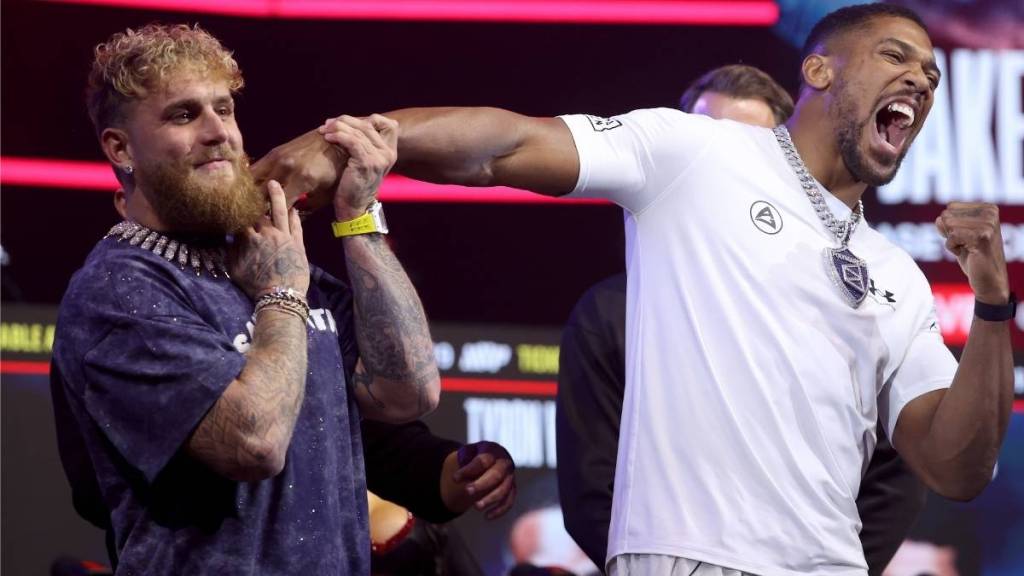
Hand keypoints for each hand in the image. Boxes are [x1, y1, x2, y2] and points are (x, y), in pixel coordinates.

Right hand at [227, 180, 309, 299]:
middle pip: (260, 213)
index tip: (236, 201)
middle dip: (256, 201)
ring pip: (280, 211)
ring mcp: (284, 237)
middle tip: (254, 189)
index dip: (239, 210)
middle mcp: (267, 233)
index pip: (242, 219)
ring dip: (276, 196)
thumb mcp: (235, 269)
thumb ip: (231, 251)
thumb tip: (228, 236)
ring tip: (274, 183)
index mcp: (249, 239)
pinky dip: (294, 215)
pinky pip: (296, 225)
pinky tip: (293, 207)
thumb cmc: (256, 286)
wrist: (281, 296)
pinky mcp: (298, 243)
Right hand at [250, 129, 346, 212]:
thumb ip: (308, 207)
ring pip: (254, 180)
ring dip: (253, 192)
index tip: (272, 222)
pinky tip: (255, 188)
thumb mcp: (326, 192)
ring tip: (254, 202)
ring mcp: (278, 158)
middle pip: (262, 193)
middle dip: (259, 205)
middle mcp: (287, 168)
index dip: (275, 215)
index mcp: (302, 179)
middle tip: (259, 214)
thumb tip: (290, 217)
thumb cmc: (332, 170)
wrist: (332, 141)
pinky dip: (253, 180)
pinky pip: (255, 169)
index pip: (280, 204)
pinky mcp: (273, 152)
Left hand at [318, 114, 397, 220]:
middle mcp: (388, 153)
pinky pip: (353, 141)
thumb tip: (348, 125)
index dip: (367, 118)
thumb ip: (363, 145)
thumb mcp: (363, 162)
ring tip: (324, 130)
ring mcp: (379, 158)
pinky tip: (328, 138)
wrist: (354, 207)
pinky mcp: (367, 163)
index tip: (346, 122)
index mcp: (389, 151)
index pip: (389, 124)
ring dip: (338, 127)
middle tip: (328, 123)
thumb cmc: (354, 184)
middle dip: (346, 120)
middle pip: (368, 124)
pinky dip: (339, 136)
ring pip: (358, 131)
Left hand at [446, 441, 515, 519]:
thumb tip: (457, 478)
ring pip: (504, 490)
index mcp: (492, 451)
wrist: (488, 460)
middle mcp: (504, 463)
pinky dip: (499, 510)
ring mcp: (510, 477)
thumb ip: (463, 462)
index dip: (468, 470)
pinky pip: (509, 501)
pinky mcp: (512, 489)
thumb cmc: (474, 457)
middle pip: (496, 475)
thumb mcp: (467, 453)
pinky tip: (487, 517)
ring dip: (490, 499)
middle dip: (481, 484)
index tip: (454, 479)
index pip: (482, 461)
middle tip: (467, 491)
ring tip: (476, 507)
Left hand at [936, 202, 1009, 303]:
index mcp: (988, 208)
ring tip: (969, 249)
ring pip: (948, 224)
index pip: (950, 207)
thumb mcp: (958, 237)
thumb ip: (948, 224)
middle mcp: (990, 212)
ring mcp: (988, 224)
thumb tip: (939, 219)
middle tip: (968, 245)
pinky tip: (969, 253)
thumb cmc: (974, 258)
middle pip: (947, 215)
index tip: (967, 237)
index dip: (951, 226)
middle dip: (951, 233)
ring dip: (952, 241)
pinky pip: (951, 237)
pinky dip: (952, 248)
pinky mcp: (982, 236)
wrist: (989, 280)